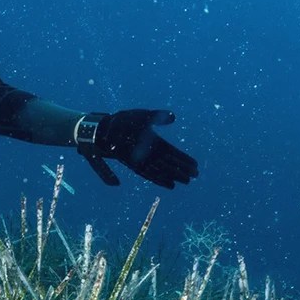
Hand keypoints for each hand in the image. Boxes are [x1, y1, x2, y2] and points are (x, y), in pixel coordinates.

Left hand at [77, 109, 198, 188]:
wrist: (104, 128)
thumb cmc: (123, 120)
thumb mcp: (143, 116)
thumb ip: (158, 117)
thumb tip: (174, 117)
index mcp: (153, 141)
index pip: (172, 151)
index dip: (183, 158)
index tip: (195, 164)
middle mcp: (149, 152)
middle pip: (169, 162)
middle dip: (182, 169)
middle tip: (195, 175)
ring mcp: (141, 159)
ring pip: (161, 170)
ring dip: (174, 175)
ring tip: (186, 181)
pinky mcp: (133, 164)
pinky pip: (148, 174)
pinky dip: (159, 179)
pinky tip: (170, 184)